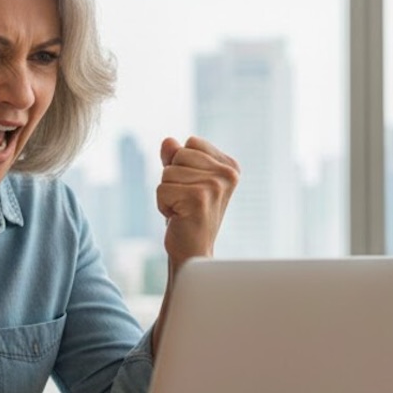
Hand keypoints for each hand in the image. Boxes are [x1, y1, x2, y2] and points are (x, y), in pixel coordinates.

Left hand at [156, 136, 239, 264]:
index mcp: (230, 166)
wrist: (193, 252)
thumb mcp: (183, 180)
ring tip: (183, 210)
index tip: (192, 188)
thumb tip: (168, 141)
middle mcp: (228, 174)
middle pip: (177, 155)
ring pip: (167, 172)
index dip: (182, 165)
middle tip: (186, 202)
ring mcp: (215, 185)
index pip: (190, 143)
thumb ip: (176, 158)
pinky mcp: (199, 198)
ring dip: (167, 194)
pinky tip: (178, 218)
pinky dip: (163, 205)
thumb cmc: (188, 215)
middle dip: (172, 179)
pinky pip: (162, 189)